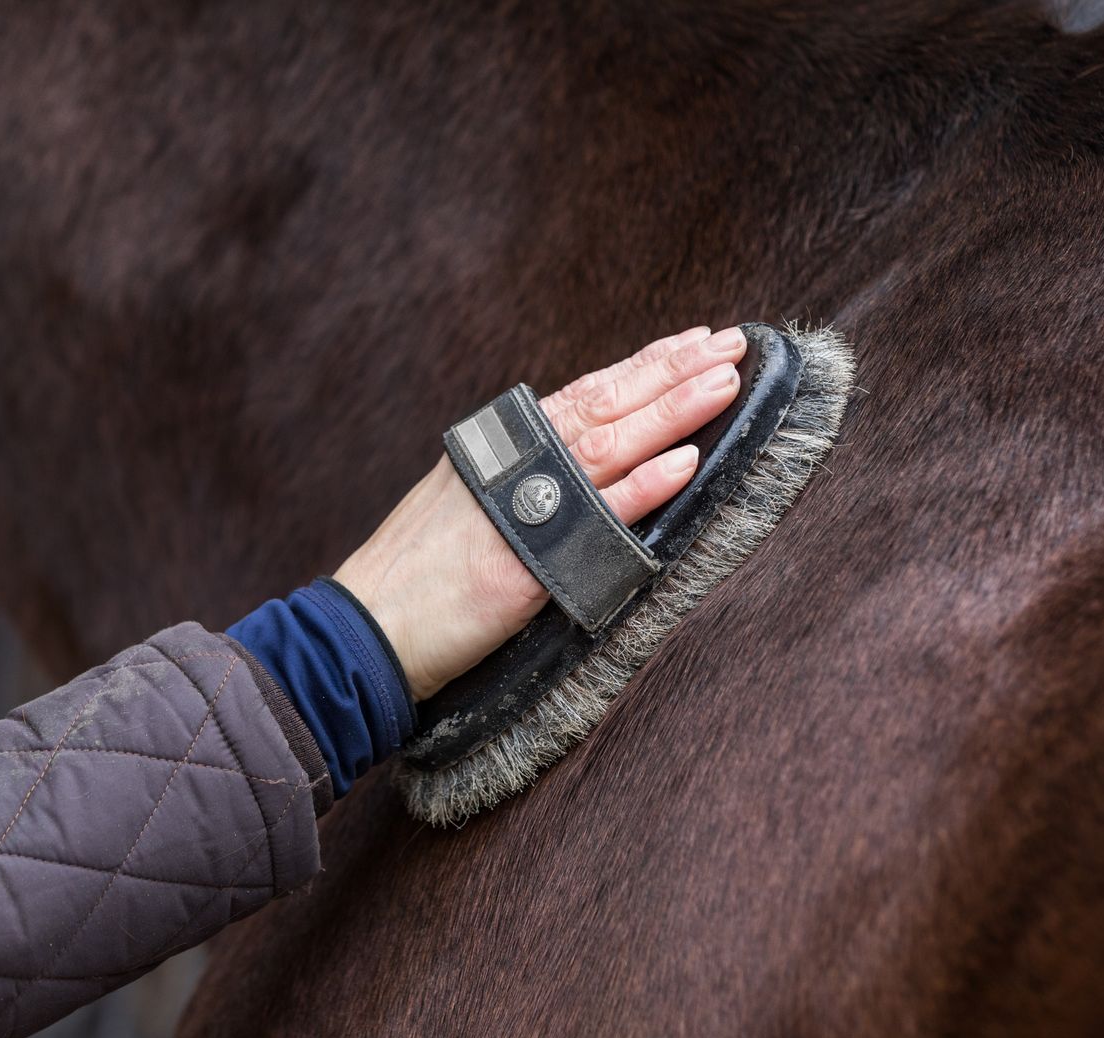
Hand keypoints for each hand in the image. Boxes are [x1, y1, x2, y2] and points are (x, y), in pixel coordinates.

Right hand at [335, 325, 746, 700]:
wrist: (370, 629)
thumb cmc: (418, 577)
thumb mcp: (470, 502)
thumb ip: (523, 478)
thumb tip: (578, 464)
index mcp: (507, 447)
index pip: (590, 391)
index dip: (647, 364)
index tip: (696, 342)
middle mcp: (516, 462)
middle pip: (607, 402)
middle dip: (674, 371)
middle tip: (733, 345)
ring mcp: (522, 505)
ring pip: (610, 442)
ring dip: (672, 410)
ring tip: (723, 384)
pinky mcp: (527, 560)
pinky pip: (599, 515)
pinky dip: (643, 486)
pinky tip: (685, 463)